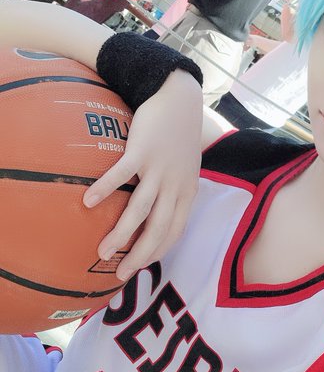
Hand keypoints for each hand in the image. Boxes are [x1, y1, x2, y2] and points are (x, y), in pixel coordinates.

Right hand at [83, 70, 203, 280]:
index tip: (141, 266)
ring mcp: (159, 170)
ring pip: (140, 210)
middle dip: (139, 255)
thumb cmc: (179, 135)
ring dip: (121, 234)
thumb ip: (176, 189)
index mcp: (187, 192)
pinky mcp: (142, 151)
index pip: (174, 232)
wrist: (180, 98)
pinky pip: (121, 175)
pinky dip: (105, 189)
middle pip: (158, 229)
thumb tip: (159, 210)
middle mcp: (175, 186)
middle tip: (120, 273)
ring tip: (103, 251)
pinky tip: (88, 202)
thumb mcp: (187, 168)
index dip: (158, 252)